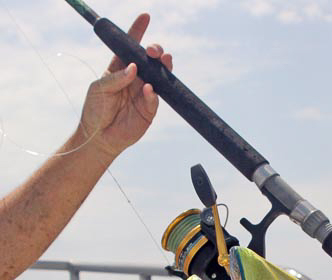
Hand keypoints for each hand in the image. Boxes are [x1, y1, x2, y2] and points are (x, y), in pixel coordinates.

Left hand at [79, 13, 172, 156]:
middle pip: (150, 60)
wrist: (99, 136)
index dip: (138, 31)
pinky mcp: (149, 110)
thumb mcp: (99, 88)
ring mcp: (144, 94)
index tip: (145, 17)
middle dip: (155, 51)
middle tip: (154, 52)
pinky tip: (148, 90)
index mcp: (120, 68)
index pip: (130, 46)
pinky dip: (153, 93)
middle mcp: (135, 79)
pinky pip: (155, 99)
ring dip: (162, 68)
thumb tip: (134, 68)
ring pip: (159, 77)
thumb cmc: (95, 110)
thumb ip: (115, 77)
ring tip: (163, 62)